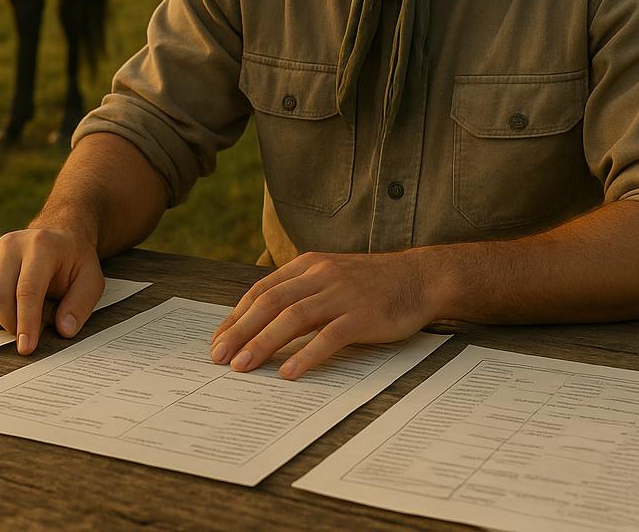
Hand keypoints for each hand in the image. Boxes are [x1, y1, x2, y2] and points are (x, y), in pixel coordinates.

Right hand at [0, 227, 104, 354]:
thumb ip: (80, 304)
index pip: (27, 289)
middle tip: (26, 337)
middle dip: (10, 325)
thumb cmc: (73, 262)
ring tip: (19, 321)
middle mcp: (11, 245)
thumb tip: (64, 330)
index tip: (26, 348)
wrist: (56, 238)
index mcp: (41, 246)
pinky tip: (4, 315)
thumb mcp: (91, 279)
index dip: (26, 322)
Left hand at [210, 250, 434, 378]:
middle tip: (219, 357)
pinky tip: (288, 372)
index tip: (219, 339)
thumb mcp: (331, 277)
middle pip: (270, 302)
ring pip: (292, 317)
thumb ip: (301, 292)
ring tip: (244, 366)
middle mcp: (320, 276)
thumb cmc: (373, 283)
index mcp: (308, 266)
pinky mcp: (362, 315)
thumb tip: (264, 320)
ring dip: (263, 343)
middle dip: (240, 331)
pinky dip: (305, 355)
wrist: (420, 278)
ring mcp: (341, 294)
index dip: (236, 316)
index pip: (261, 290)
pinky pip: (328, 336)